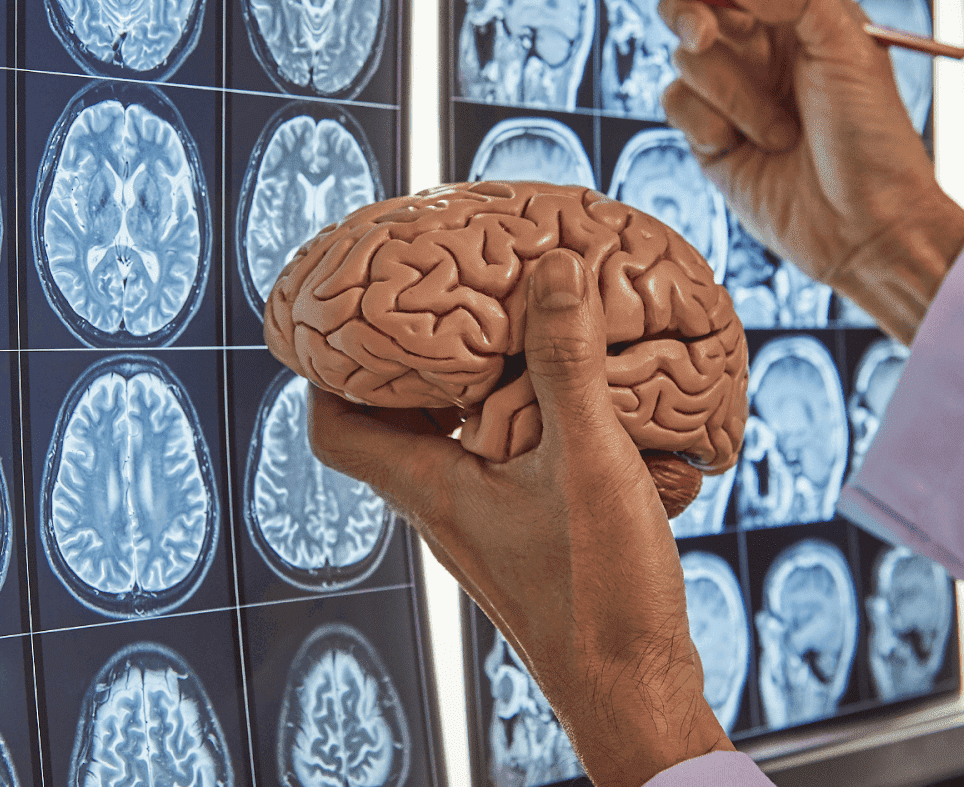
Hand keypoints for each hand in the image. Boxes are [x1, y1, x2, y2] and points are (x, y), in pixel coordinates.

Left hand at [308, 248, 732, 786]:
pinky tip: (571, 397)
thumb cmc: (598, 597)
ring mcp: (485, 525)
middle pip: (394, 425)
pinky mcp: (527, 537)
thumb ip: (567, 365)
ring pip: (452, 442)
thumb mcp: (586, 461)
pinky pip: (500, 462)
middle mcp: (445, 508)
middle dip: (408, 363)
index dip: (327, 369)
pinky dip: (519, 420)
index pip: (336, 428)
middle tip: (436, 301)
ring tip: (507, 330)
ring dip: (470, 388)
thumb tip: (554, 269)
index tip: (348, 315)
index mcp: (431, 490)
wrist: (636, 694)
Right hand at [656, 0, 963, 342]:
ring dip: (732, 94)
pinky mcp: (707, 132)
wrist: (865, 227)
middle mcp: (763, 43)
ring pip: (685, 56)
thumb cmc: (873, 138)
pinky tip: (747, 149)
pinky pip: (675, 103)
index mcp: (804, 11)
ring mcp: (731, 87)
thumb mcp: (853, 49)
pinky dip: (710, 124)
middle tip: (707, 37)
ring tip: (780, 131)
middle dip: (691, 13)